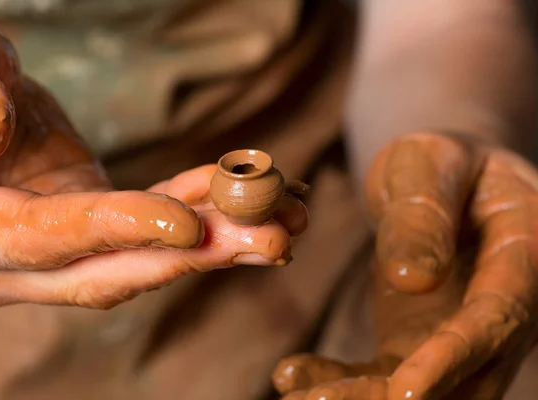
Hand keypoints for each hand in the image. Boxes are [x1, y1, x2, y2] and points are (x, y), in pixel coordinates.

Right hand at [0, 7, 307, 310]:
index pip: (45, 238)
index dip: (118, 231)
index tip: (191, 224)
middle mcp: (10, 259)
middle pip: (111, 267)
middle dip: (196, 255)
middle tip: (272, 238)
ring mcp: (57, 245)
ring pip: (142, 252)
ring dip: (218, 239)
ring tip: (288, 217)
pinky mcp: (89, 221)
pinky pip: (151, 221)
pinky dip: (203, 208)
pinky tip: (253, 196)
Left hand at [271, 132, 537, 398]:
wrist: (439, 179)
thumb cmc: (438, 162)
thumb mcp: (430, 165)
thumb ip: (425, 215)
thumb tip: (413, 279)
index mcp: (523, 255)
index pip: (497, 318)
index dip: (453, 357)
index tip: (406, 391)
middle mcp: (500, 310)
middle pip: (462, 376)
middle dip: (394, 399)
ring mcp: (455, 332)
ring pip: (419, 389)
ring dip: (360, 399)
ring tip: (296, 395)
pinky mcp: (416, 341)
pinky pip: (383, 374)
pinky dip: (341, 380)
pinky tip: (291, 375)